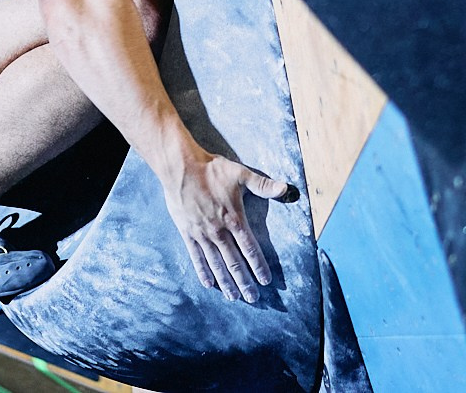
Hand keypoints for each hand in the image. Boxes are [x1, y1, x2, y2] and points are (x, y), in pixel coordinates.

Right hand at [162, 150, 296, 301]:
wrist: (180, 167)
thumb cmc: (211, 170)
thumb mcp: (240, 173)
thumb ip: (263, 185)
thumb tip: (286, 189)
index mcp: (234, 219)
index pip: (250, 248)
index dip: (259, 266)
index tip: (265, 281)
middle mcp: (219, 231)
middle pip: (234, 262)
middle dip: (245, 282)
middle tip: (252, 298)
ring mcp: (202, 234)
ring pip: (216, 264)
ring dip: (226, 282)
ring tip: (234, 296)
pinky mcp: (187, 233)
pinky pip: (196, 257)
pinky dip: (203, 271)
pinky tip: (209, 284)